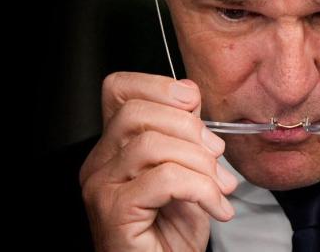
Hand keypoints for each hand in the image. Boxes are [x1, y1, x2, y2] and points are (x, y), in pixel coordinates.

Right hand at [79, 72, 237, 251]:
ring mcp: (102, 186)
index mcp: (115, 147)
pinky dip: (202, 189)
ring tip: (219, 188)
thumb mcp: (188, 170)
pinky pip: (164, 179)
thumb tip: (190, 95)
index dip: (158, 86)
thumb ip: (184, 132)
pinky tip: (216, 207)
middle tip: (216, 156)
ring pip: (152, 143)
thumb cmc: (173, 233)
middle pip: (136, 111)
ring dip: (200, 163)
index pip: (119, 90)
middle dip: (189, 127)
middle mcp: (100, 163)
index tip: (193, 102)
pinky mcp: (114, 210)